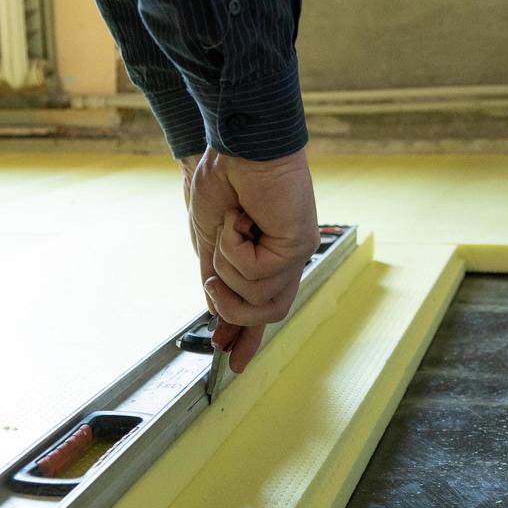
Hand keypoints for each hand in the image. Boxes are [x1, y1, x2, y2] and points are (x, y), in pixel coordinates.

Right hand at [179, 146, 317, 373]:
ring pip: (259, 300)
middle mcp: (286, 259)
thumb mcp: (208, 241)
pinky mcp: (299, 244)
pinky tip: (240, 219)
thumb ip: (215, 278)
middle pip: (265, 312)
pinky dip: (235, 248)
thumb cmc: (221, 182)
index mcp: (266, 257)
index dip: (247, 336)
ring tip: (228, 233)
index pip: (262, 307)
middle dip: (231, 308)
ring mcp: (295, 252)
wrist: (231, 147)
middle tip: (210, 280)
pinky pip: (258, 274)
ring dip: (228, 270)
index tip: (231, 360)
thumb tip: (215, 313)